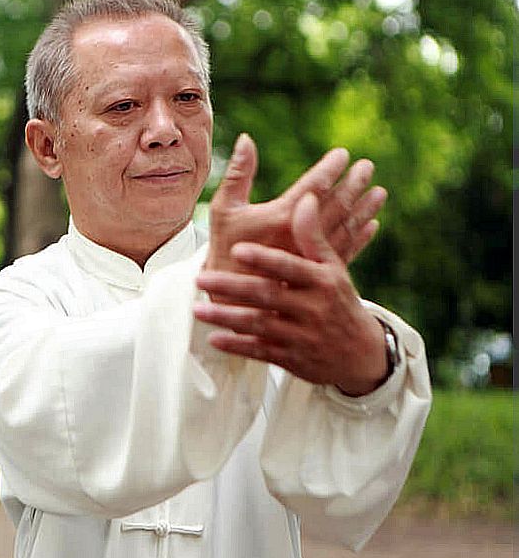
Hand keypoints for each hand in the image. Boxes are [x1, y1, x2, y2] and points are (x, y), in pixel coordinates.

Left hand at [194, 192, 388, 395]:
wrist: (361, 353)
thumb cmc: (338, 300)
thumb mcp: (332, 268)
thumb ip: (313, 236)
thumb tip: (306, 198)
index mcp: (322, 281)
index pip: (289, 267)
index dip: (264, 259)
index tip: (236, 249)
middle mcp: (312, 308)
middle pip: (267, 296)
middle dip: (233, 288)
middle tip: (199, 278)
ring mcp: (301, 336)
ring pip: (260, 326)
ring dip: (227, 318)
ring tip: (197, 309)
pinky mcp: (291, 359)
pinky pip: (261, 353)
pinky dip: (238, 347)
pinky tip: (214, 339)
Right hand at [205, 134, 385, 277]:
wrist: (229, 299)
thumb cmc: (224, 250)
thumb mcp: (223, 209)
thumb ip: (238, 174)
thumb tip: (247, 138)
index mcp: (282, 218)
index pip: (315, 186)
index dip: (331, 168)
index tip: (343, 154)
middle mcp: (303, 237)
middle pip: (336, 205)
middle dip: (354, 184)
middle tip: (367, 168)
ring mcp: (313, 257)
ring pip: (346, 228)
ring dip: (364, 209)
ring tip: (379, 193)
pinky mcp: (317, 275)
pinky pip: (346, 252)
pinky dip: (361, 237)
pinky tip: (371, 225)